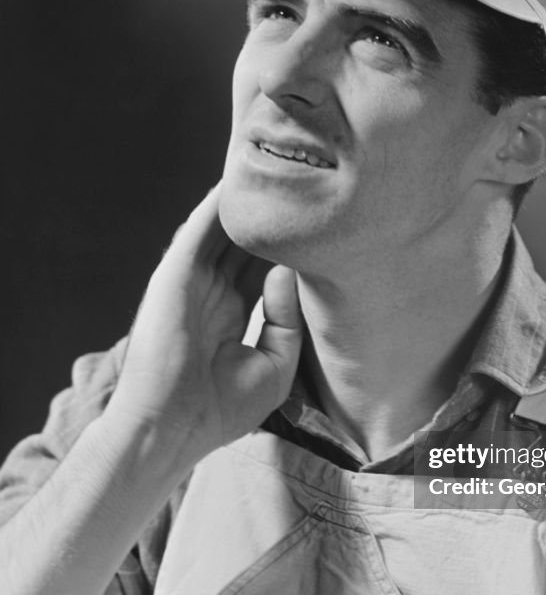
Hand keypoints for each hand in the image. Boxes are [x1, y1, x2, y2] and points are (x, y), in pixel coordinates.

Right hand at [106, 185, 301, 465]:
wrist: (173, 429)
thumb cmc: (222, 409)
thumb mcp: (275, 366)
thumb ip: (288, 320)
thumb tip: (289, 270)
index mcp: (235, 311)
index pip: (268, 265)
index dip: (292, 244)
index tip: (324, 221)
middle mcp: (214, 290)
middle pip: (248, 240)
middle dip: (273, 215)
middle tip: (303, 180)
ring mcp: (193, 281)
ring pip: (224, 229)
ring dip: (246, 201)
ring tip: (275, 165)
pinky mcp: (175, 276)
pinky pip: (198, 232)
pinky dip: (216, 206)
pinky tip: (239, 181)